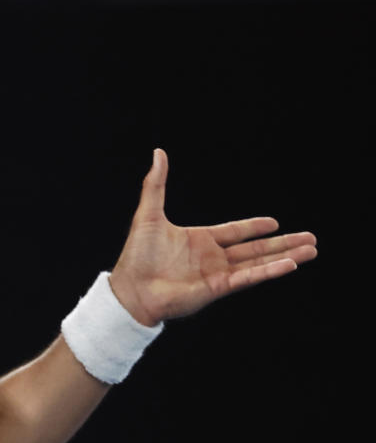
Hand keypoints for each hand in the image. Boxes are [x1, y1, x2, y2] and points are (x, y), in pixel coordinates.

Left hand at [109, 149, 317, 326]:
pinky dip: (270, 271)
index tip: (274, 222)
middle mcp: (212, 258)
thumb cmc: (136, 255)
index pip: (234, 232)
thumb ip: (156, 184)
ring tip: (312, 249)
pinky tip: (291, 264)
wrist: (131, 289)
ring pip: (259, 263)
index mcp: (199, 240)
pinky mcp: (218, 288)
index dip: (254, 227)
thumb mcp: (148, 213)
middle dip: (283, 243)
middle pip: (255, 248)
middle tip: (310, 238)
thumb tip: (158, 153)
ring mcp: (217, 274)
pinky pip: (249, 277)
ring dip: (285, 256)